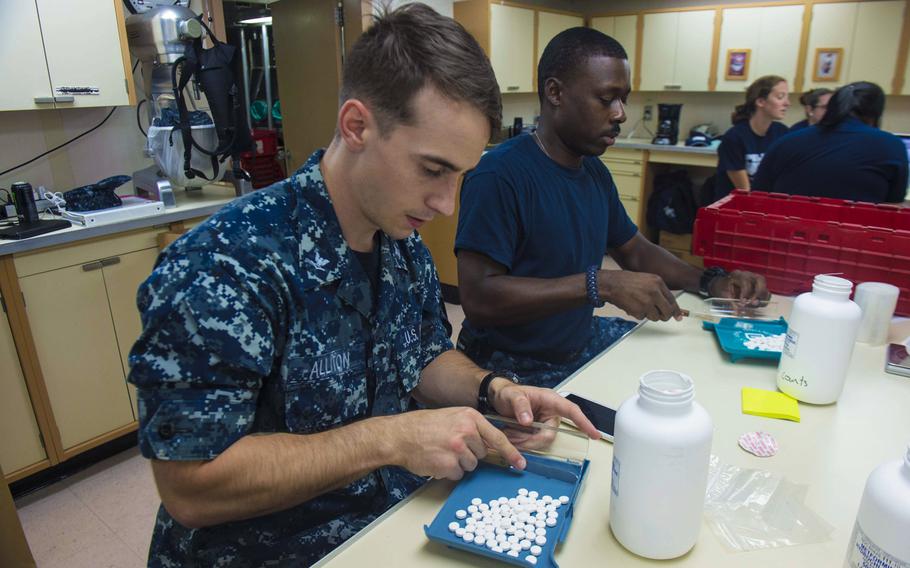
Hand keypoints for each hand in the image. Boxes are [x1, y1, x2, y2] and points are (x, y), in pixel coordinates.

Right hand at [386, 408, 524, 480]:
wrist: (399, 435)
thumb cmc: (424, 426)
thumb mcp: (452, 416)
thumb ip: (472, 428)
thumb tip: (489, 446)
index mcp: (470, 417)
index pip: (497, 437)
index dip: (511, 453)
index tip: (520, 464)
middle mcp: (466, 432)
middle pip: (482, 454)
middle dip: (470, 454)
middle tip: (450, 446)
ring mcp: (458, 449)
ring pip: (471, 465)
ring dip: (458, 463)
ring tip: (441, 452)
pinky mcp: (448, 464)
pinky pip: (457, 474)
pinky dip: (448, 471)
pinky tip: (436, 460)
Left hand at [489, 379, 600, 440]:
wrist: (499, 398)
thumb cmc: (508, 392)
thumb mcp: (512, 396)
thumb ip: (520, 406)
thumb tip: (528, 421)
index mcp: (550, 400)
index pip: (572, 411)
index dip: (584, 423)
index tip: (595, 434)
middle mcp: (551, 412)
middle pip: (550, 434)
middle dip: (532, 440)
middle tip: (511, 436)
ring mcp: (544, 423)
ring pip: (541, 441)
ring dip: (525, 441)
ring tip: (509, 434)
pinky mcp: (537, 431)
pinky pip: (534, 442)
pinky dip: (522, 442)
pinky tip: (511, 436)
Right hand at [597, 270, 682, 320]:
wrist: (612, 284)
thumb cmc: (627, 281)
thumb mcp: (647, 279)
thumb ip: (658, 290)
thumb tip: (667, 305)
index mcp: (658, 282)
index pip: (672, 300)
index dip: (676, 310)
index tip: (678, 316)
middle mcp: (655, 292)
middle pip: (667, 312)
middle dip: (664, 316)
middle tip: (660, 315)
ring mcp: (647, 302)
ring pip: (655, 317)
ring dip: (649, 315)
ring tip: (640, 305)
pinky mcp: (639, 310)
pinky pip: (643, 318)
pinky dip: (638, 314)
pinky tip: (633, 305)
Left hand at [709, 270, 769, 302]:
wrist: (722, 285)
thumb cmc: (723, 289)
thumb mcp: (724, 295)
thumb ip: (732, 303)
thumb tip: (738, 314)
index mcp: (737, 275)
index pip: (745, 281)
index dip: (746, 292)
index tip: (743, 302)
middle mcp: (749, 275)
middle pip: (760, 279)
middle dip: (758, 292)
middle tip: (754, 303)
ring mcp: (756, 279)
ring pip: (765, 286)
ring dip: (763, 297)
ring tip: (755, 305)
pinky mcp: (760, 286)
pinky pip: (766, 292)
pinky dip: (764, 299)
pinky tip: (758, 305)